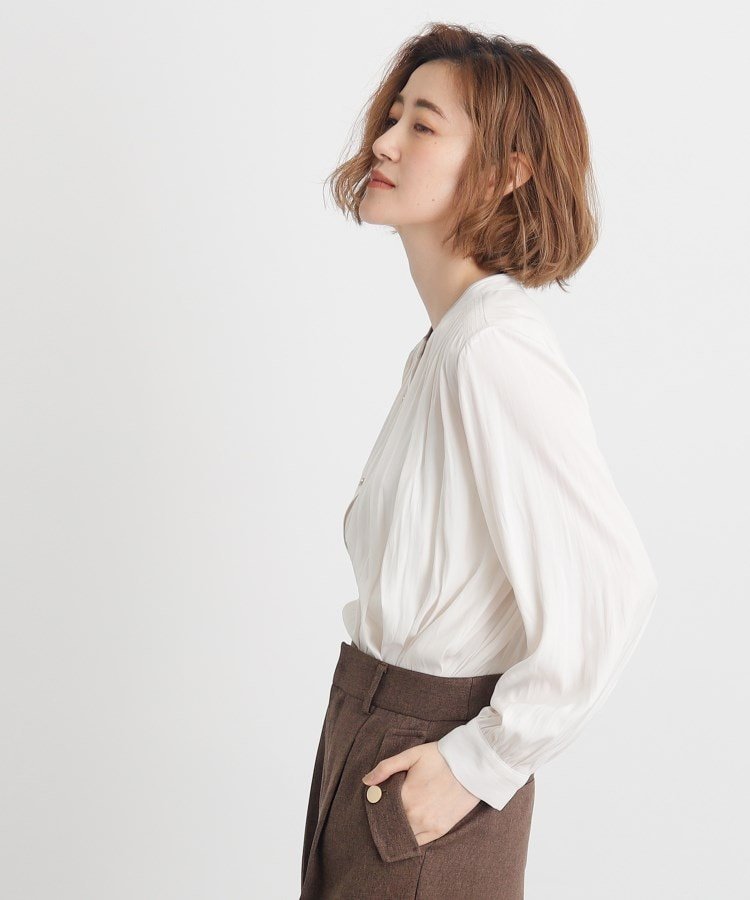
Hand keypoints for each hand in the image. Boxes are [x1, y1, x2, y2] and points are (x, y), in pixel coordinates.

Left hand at [362, 741, 480, 845]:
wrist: (471, 766)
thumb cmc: (440, 757)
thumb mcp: (411, 755)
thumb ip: (386, 768)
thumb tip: (366, 782)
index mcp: (406, 797)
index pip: (382, 809)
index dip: (377, 805)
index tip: (376, 800)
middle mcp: (416, 815)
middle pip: (391, 824)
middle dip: (385, 819)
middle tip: (382, 813)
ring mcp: (429, 825)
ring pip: (404, 836)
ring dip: (397, 831)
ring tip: (393, 823)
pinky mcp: (441, 829)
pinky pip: (420, 842)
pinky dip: (411, 839)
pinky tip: (406, 832)